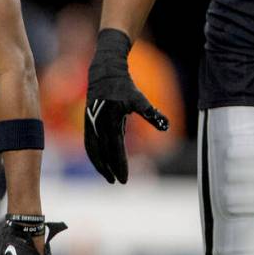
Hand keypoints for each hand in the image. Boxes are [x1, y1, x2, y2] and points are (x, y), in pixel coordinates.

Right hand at [85, 28, 169, 183]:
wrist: (104, 72)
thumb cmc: (124, 86)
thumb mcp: (138, 99)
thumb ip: (151, 114)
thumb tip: (165, 127)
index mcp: (109, 121)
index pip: (114, 150)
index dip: (119, 165)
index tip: (124, 179)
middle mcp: (97, 124)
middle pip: (101, 153)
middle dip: (108, 169)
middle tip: (117, 182)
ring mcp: (90, 123)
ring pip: (92, 149)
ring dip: (99, 164)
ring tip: (107, 176)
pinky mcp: (88, 121)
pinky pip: (89, 142)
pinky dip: (93, 154)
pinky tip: (100, 160)